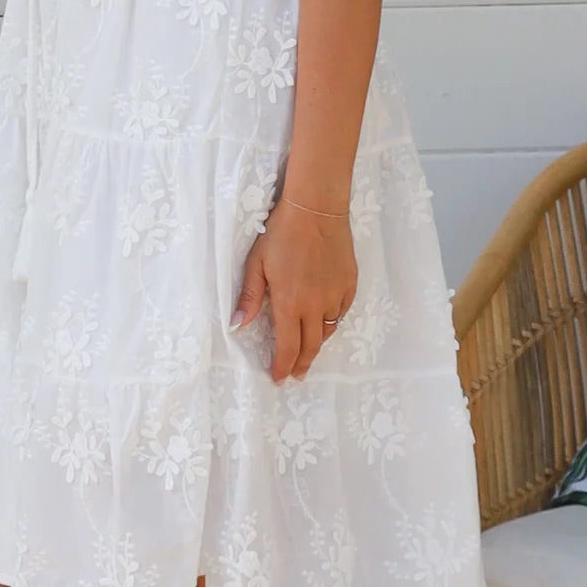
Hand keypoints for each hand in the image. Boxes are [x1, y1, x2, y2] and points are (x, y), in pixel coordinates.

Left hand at [230, 197, 356, 383]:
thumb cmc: (281, 232)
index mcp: (290, 304)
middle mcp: (315, 306)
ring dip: (316, 344)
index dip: (282, 366)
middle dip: (301, 364)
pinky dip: (332, 322)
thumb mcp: (256, 264)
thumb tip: (237, 326)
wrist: (316, 207)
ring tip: (307, 350)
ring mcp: (336, 295)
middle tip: (295, 374)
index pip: (287, 348)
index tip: (278, 378)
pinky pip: (341, 312)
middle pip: (311, 347)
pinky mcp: (350, 284)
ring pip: (328, 331)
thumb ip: (250, 298)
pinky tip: (325, 322)